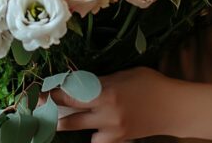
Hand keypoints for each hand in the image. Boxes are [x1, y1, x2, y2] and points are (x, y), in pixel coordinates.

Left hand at [50, 67, 173, 142]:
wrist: (173, 107)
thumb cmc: (149, 83)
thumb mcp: (123, 74)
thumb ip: (101, 80)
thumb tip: (81, 83)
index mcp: (105, 90)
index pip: (71, 92)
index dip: (53, 92)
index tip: (39, 91)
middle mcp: (105, 112)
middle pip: (69, 114)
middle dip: (52, 111)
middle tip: (38, 108)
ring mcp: (112, 128)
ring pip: (79, 130)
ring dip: (67, 124)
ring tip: (56, 120)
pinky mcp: (120, 140)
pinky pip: (97, 141)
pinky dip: (91, 135)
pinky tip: (89, 129)